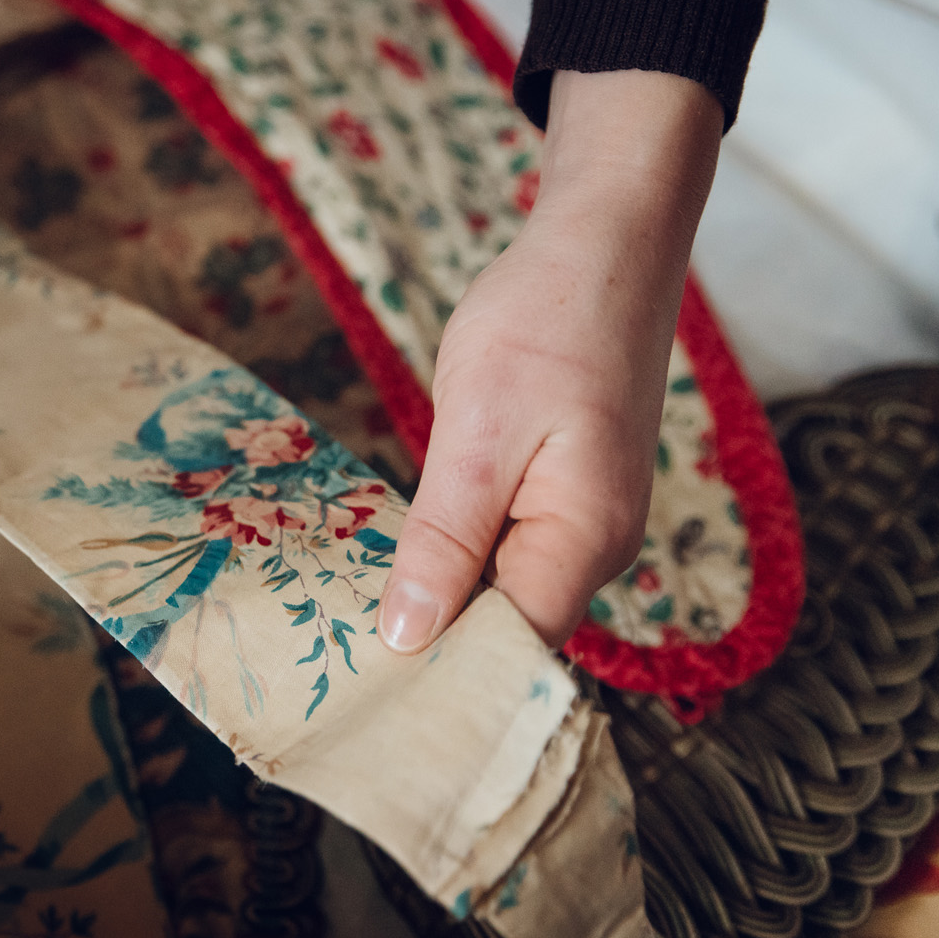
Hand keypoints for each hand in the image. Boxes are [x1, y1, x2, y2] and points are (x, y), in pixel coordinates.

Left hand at [379, 69, 722, 651]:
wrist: (603, 243)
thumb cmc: (545, 322)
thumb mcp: (476, 433)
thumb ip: (446, 543)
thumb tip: (410, 639)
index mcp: (584, 542)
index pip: (512, 651)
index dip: (442, 676)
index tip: (360, 693)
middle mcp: (598, 547)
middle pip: (510, 629)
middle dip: (433, 641)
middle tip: (336, 655)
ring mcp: (587, 520)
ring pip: (505, 588)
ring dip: (441, 596)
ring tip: (355, 614)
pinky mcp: (569, 492)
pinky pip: (509, 548)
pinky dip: (459, 556)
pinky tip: (403, 556)